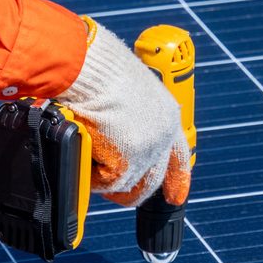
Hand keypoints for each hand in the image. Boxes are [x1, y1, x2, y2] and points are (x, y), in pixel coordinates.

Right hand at [59, 20, 190, 210]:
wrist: (88, 65)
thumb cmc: (97, 68)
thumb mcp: (123, 90)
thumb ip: (128, 114)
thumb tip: (113, 131)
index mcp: (167, 113)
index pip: (179, 154)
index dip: (177, 178)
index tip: (176, 197)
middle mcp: (164, 133)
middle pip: (152, 178)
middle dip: (132, 190)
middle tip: (112, 193)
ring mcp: (148, 149)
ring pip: (126, 183)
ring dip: (105, 178)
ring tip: (87, 161)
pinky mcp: (128, 161)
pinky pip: (106, 182)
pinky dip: (92, 176)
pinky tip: (83, 157)